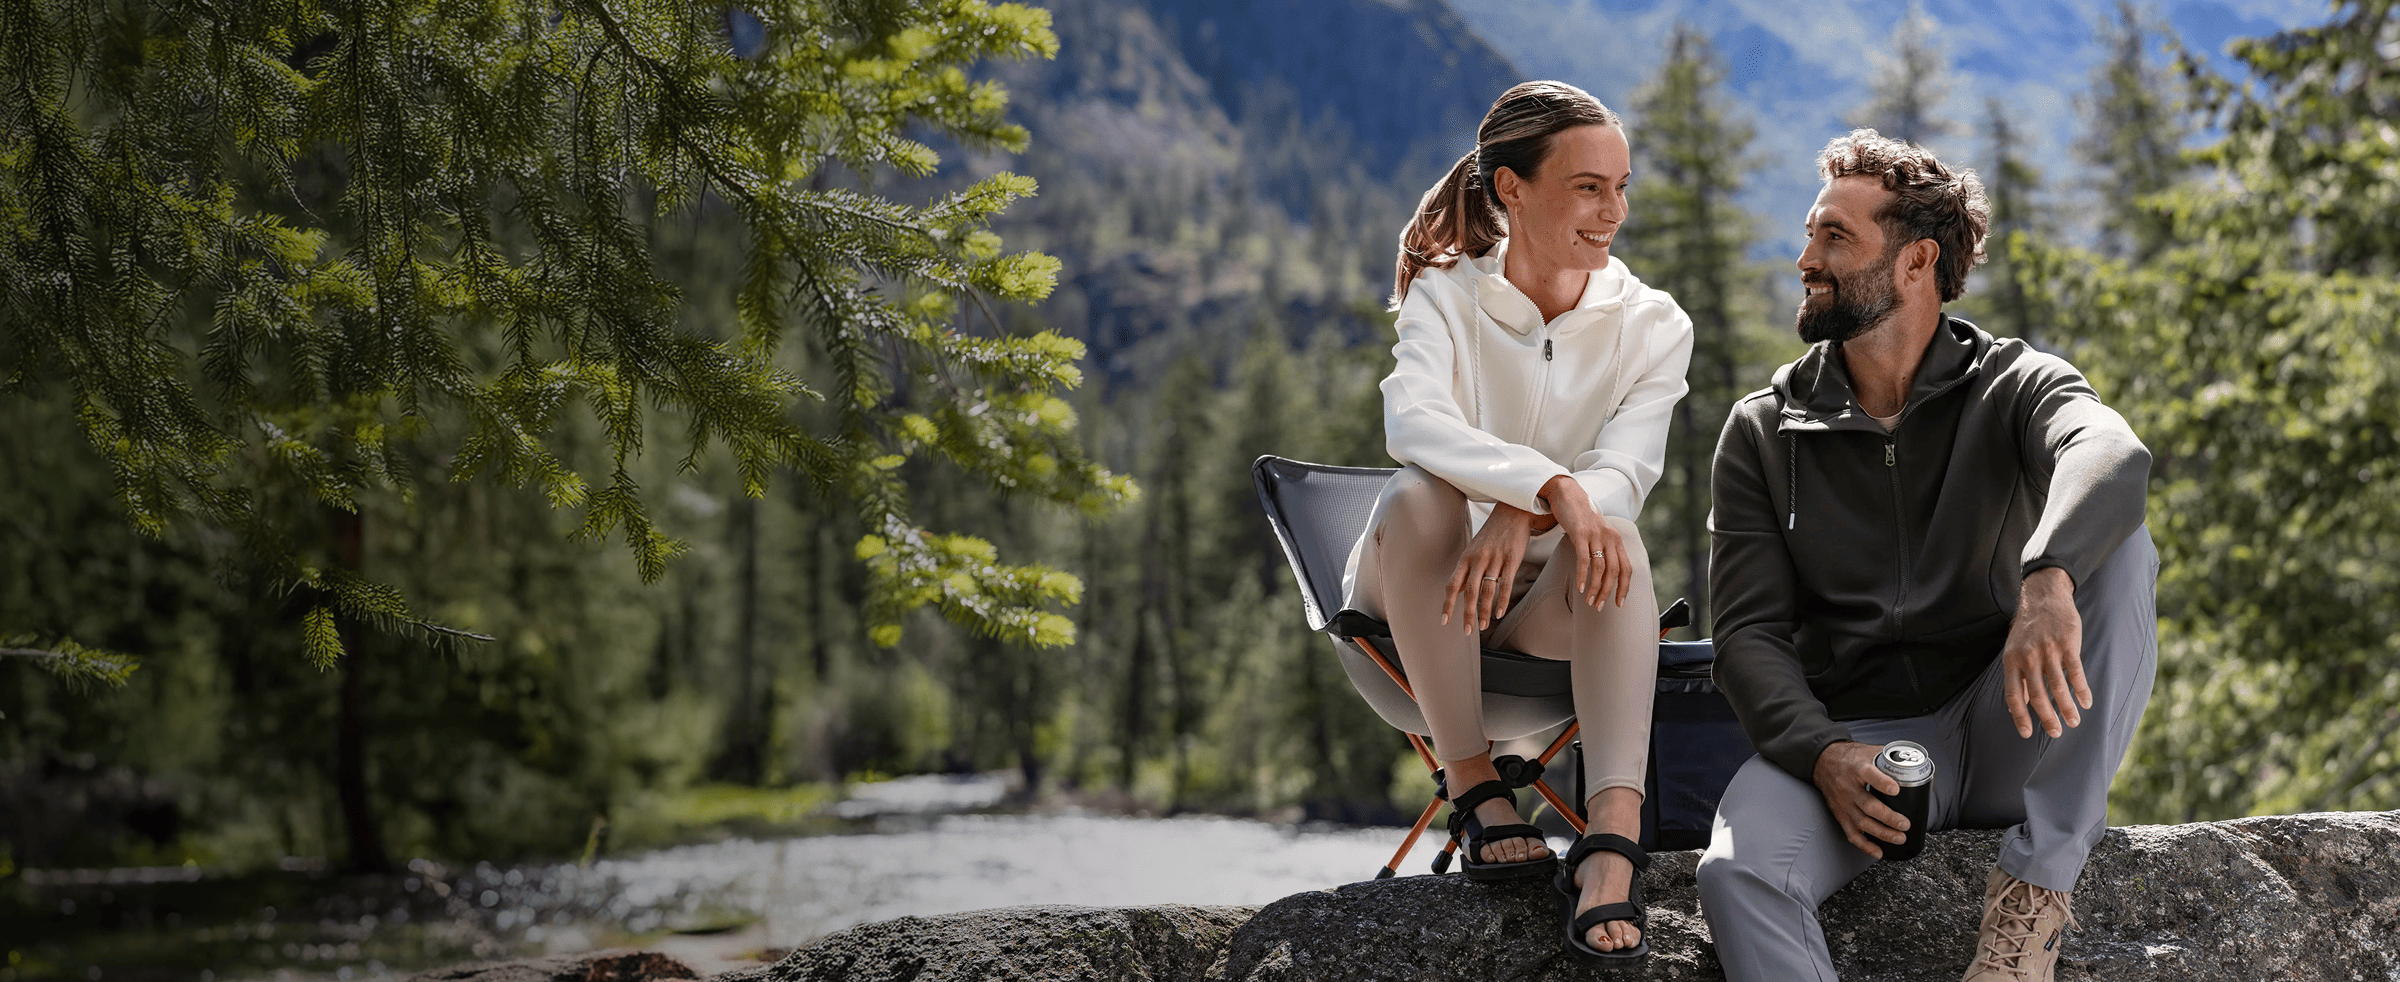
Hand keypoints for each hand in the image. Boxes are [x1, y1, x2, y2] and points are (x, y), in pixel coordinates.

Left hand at [1443, 502, 1535, 631]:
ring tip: (1482, 626)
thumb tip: (1457, 591)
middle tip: (1468, 631)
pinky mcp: (1512, 559)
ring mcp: (1495, 559)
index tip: (1444, 621)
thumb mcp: (1473, 550)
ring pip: (1487, 590)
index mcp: (1466, 558)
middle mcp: (1478, 559)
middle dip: (1467, 614)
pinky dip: (1501, 601)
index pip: (1452, 585)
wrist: (1512, 512)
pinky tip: (1498, 613)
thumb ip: (1466, 571)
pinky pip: (1505, 584)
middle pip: (1470, 592)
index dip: (1447, 604)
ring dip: (1484, 611)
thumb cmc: (1491, 534)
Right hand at [1541, 475, 1629, 609]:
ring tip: (1589, 601)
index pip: (1626, 568)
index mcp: (1616, 540)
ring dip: (1595, 588)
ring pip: (1600, 568)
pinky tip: (1580, 587)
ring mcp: (1596, 535)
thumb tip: (1604, 574)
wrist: (1567, 495)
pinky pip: (1584, 560)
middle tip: (1599, 606)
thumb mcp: (1597, 534)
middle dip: (1607, 592)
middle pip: (1614, 571)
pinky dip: (1583, 576)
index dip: (1624, 588)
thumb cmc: (1580, 518)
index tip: (1619, 603)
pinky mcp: (1581, 534)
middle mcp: (1610, 537)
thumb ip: (1603, 549)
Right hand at [1813, 741, 1907, 858]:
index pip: (1868, 774)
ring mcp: (1843, 803)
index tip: (1896, 789)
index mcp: (1857, 767)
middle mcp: (1848, 787)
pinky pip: (1851, 833)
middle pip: (1868, 805)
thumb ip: (1889, 758)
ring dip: (1882, 833)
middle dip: (1888, 817)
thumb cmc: (1851, 758)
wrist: (1822, 762)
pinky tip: (1878, 852)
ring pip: (1862, 822)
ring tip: (1900, 838)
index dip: (1882, 782)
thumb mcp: (1868, 751)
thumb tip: (1915, 764)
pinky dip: (1864, 845)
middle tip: (1905, 824)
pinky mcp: (1840, 814)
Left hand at [2002, 567, 2087, 738]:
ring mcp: (2048, 650)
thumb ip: (2019, 676)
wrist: (2043, 596)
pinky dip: (2081, 690)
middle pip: (2038, 695)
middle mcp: (2028, 657)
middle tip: (2057, 732)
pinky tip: (2086, 702)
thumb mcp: (2015, 650)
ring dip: (2067, 708)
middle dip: (2047, 717)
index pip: (2013, 695)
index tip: (2027, 734)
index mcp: (2011, 661)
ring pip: (2058, 687)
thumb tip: (2018, 705)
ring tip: (2074, 722)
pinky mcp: (2067, 644)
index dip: (2019, 716)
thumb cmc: (2028, 628)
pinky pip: (2075, 672)